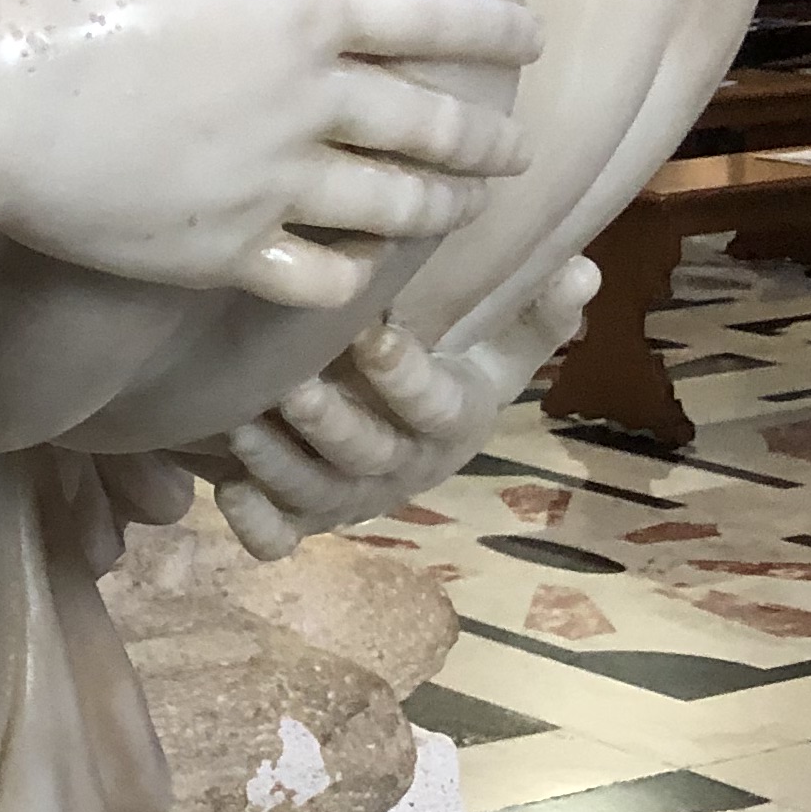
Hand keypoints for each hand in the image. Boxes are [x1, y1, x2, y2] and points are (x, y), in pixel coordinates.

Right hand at [0, 0, 540, 304]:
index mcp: (306, 15)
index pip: (435, 21)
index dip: (495, 29)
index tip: (531, 39)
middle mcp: (308, 105)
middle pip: (429, 127)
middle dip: (487, 139)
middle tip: (518, 149)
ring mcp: (271, 187)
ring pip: (391, 207)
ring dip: (443, 207)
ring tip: (464, 208)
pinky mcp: (224, 250)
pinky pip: (316, 277)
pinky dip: (354, 276)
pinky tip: (363, 270)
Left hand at [205, 254, 598, 556]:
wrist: (401, 445)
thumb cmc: (442, 384)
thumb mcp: (496, 355)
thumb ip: (537, 319)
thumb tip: (584, 271)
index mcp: (449, 423)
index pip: (435, 408)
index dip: (406, 381)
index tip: (376, 337)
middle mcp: (398, 468)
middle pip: (367, 456)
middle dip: (330, 424)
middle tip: (289, 384)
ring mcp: (346, 500)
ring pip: (313, 496)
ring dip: (277, 466)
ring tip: (241, 426)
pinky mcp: (301, 521)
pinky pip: (278, 540)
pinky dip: (254, 525)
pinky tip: (226, 492)